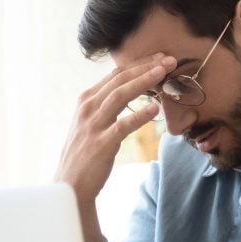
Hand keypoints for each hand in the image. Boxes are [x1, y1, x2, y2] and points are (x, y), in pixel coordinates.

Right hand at [55, 53, 174, 204]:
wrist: (70, 184)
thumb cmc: (86, 154)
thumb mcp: (92, 123)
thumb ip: (107, 106)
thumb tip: (129, 91)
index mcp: (87, 100)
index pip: (116, 74)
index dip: (140, 63)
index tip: (161, 57)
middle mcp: (88, 107)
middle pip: (120, 79)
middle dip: (146, 66)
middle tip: (170, 59)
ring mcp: (93, 124)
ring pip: (120, 95)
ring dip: (144, 81)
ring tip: (164, 73)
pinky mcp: (101, 143)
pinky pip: (122, 125)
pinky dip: (139, 116)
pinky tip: (155, 109)